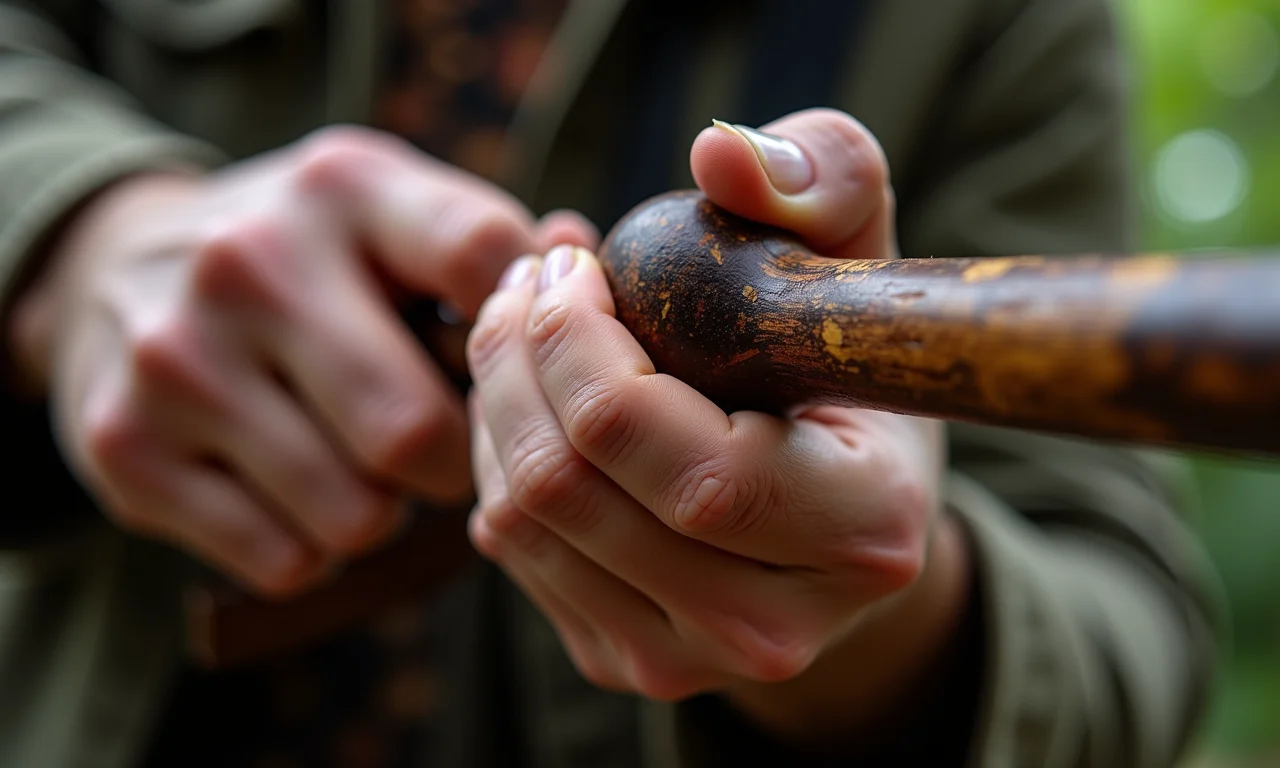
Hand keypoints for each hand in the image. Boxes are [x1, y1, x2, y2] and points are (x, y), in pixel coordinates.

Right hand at [7, 125, 596, 596]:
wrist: (112, 266)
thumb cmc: (301, 252)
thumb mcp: (386, 210)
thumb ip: (486, 244)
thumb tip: (584, 266)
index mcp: (343, 188)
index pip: (485, 265)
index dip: (530, 338)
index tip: (521, 365)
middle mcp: (249, 263)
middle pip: (418, 432)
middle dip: (456, 464)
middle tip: (445, 448)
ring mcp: (176, 360)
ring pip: (355, 515)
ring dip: (385, 511)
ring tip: (363, 462)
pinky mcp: (126, 450)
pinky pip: (286, 560)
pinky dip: (314, 546)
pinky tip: (298, 489)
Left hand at [466, 109, 969, 740]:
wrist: (846, 524)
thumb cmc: (849, 378)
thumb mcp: (861, 262)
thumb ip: (823, 180)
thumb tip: (717, 150)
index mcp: (858, 529)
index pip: (668, 454)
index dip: (580, 343)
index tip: (570, 263)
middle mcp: (774, 626)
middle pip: (568, 487)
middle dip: (515, 356)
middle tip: (526, 278)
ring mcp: (691, 661)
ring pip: (520, 520)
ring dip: (496, 400)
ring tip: (523, 325)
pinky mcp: (627, 664)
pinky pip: (511, 550)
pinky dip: (498, 458)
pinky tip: (535, 400)